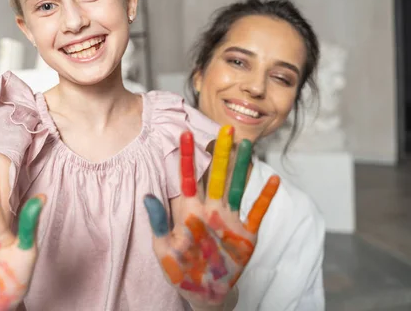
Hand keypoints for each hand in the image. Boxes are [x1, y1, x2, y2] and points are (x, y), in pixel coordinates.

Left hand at [144, 126, 278, 307]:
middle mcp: (210, 210)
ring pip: (236, 187)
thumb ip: (158, 222)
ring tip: (248, 146)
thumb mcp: (163, 247)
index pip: (187, 177)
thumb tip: (147, 196)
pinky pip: (257, 212)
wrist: (203, 293)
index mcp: (189, 211)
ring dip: (243, 168)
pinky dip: (265, 198)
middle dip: (220, 152)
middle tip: (226, 128)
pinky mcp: (245, 235)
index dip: (187, 156)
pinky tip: (273, 180)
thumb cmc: (179, 270)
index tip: (185, 133)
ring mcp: (229, 220)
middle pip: (216, 175)